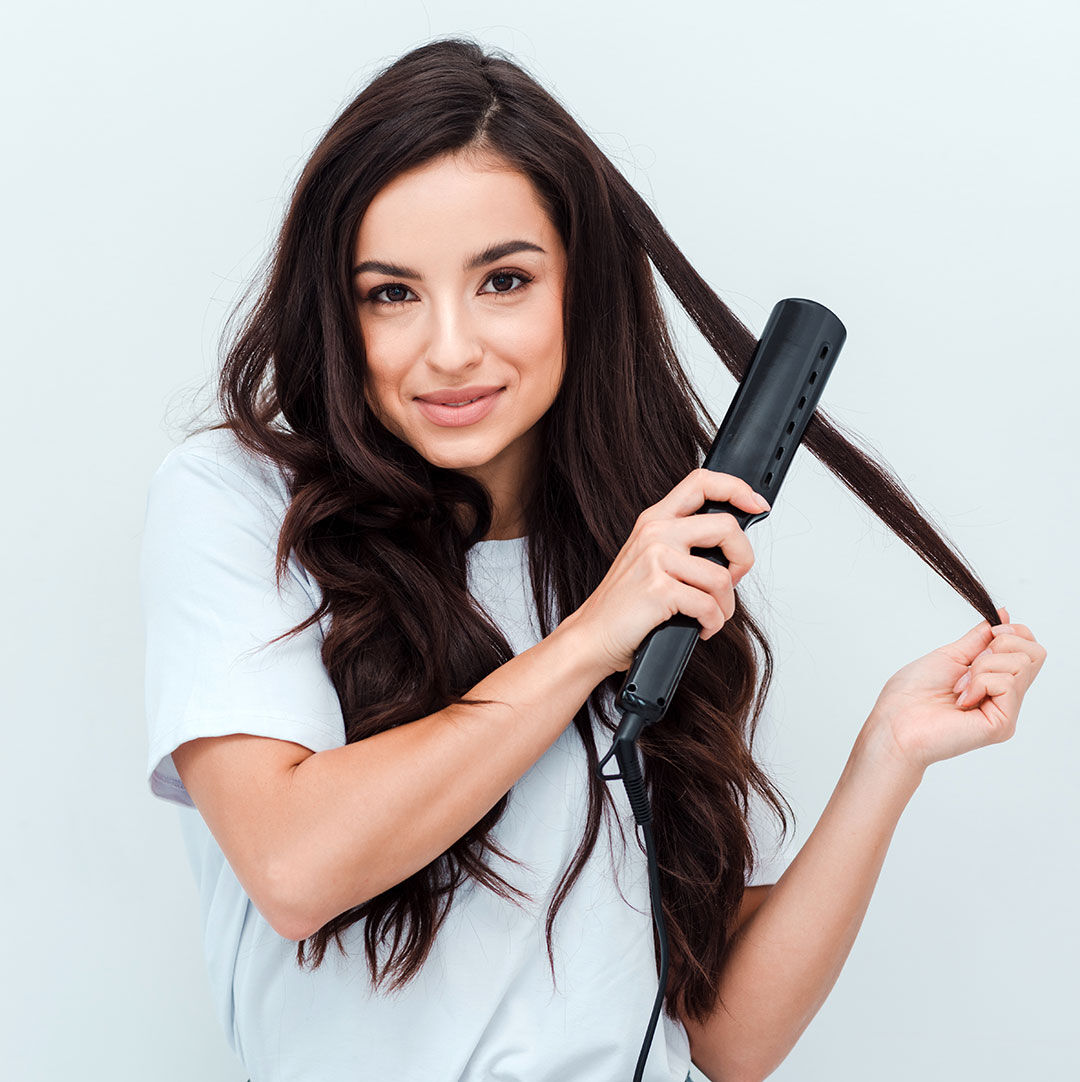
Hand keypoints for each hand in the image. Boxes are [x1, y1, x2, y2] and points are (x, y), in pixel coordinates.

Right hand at [565, 468, 769, 675]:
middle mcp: (655, 533)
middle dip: (743, 559)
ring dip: (725, 605)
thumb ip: (683, 544)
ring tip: (710, 615)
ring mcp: (655, 559)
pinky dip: (713, 623)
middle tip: (733, 579)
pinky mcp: (659, 589)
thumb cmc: (625, 605)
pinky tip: (701, 627)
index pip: (701, 481)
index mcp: (655, 520)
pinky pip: (709, 605)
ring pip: (721, 576)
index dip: (736, 488)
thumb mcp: (650, 560)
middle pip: (725, 526)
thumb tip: (730, 547)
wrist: (593, 636)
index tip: (755, 505)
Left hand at [868, 606, 1046, 772]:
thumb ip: (980, 638)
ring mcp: (1006, 711)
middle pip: (1034, 654)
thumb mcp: (951, 655)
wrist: (894, 723)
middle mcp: (1005, 697)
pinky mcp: (1002, 724)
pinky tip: (962, 699)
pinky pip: (1007, 684)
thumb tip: (1005, 615)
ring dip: (983, 666)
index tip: (990, 634)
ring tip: (959, 686)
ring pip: (1022, 664)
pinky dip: (980, 682)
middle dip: (1000, 645)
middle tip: (971, 664)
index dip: (1015, 633)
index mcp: (994, 680)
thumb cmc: (911, 694)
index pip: (1030, 649)